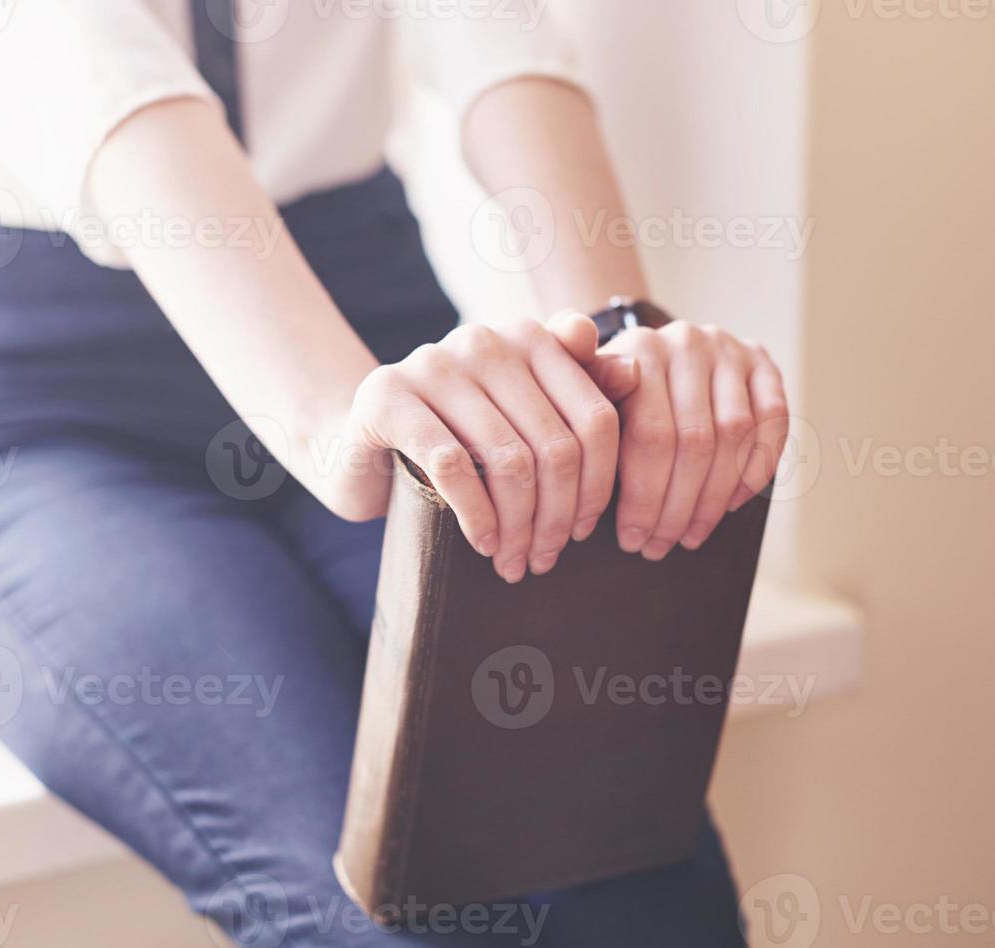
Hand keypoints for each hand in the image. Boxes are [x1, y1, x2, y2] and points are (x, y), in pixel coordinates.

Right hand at [324, 313, 639, 581]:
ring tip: (514, 563)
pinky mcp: (387, 396)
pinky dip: (476, 515)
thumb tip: (636, 369)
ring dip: (518, 527)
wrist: (358, 444)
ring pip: (508, 460)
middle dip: (557, 517)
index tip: (584, 531)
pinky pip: (452, 466)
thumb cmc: (456, 438)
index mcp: (531, 338)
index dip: (598, 486)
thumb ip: (581, 391)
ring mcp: (433, 363)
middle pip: (555, 446)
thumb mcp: (521, 420)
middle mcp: (487, 340)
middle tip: (545, 560)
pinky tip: (483, 544)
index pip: (596, 418)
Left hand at [571, 318, 788, 559]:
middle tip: (660, 546)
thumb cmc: (609, 391)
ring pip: (735, 436)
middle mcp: (687, 342)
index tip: (633, 538)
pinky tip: (730, 504)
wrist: (649, 353)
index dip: (645, 497)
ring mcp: (729, 349)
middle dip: (678, 507)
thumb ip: (580, 411)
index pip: (651, 436)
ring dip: (714, 498)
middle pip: (695, 441)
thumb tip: (587, 434)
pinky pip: (774, 421)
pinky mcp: (762, 361)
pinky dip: (755, 469)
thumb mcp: (582, 394)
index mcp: (639, 348)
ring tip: (690, 535)